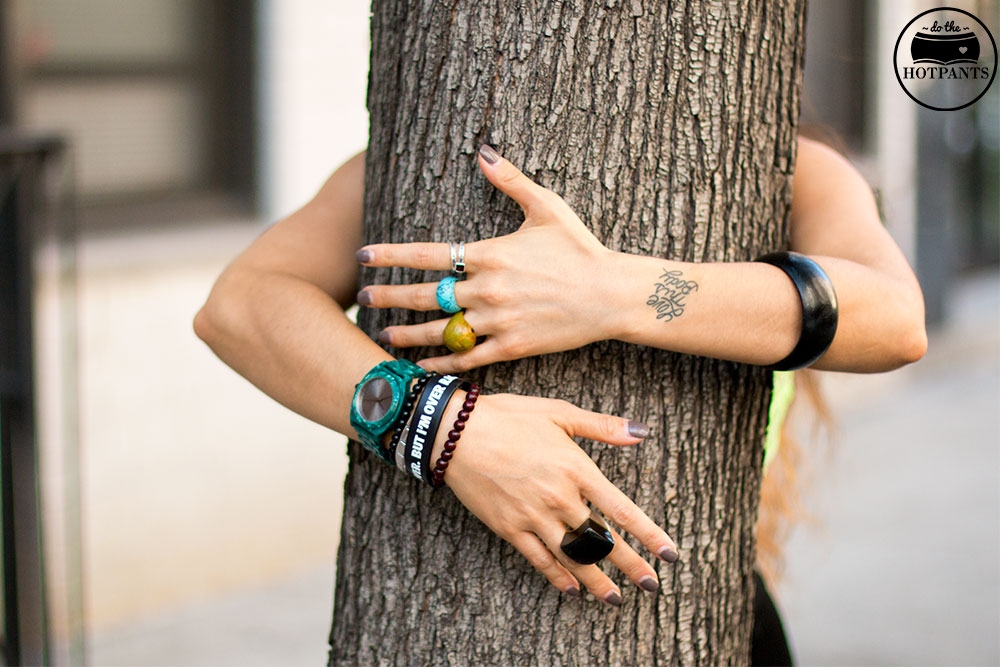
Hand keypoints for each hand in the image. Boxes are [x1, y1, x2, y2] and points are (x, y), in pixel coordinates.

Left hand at [356, 145, 621, 373]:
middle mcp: (487, 290)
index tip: (363, 255)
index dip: (391, 256)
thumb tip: (483, 151)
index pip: (427, 255)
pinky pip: (467, 359)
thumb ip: (511, 180)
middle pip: (425, 295)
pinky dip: (441, 363)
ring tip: (383, 332)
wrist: (611, 295)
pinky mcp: (512, 347)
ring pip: (441, 331)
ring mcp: (498, 322)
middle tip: (361, 297)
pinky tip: (420, 365)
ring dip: (408, 333)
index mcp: (490, 254)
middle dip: (388, 296)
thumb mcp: (547, 207)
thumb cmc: (579, 248)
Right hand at [440, 391, 678, 603]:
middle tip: (652, 586)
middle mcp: (559, 498)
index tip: (670, 555)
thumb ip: (602, 427)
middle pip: (602, 541)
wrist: (453, 431)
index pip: (622, 510)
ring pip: (573, 557)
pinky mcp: (509, 528)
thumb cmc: (508, 416)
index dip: (649, 535)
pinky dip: (557, 576)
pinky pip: (538, 560)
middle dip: (630, 566)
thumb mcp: (558, 413)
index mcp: (576, 469)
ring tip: (616, 599)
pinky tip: (572, 589)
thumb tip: (640, 432)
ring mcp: (533, 516)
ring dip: (597, 581)